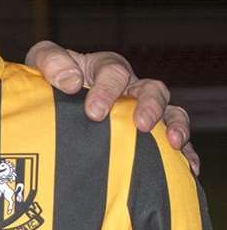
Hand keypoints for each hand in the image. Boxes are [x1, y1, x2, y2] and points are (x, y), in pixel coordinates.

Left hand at [25, 41, 197, 174]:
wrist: (48, 106)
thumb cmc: (47, 81)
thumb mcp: (41, 62)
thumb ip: (51, 61)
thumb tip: (72, 81)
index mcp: (104, 68)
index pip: (114, 71)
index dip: (107, 89)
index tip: (93, 112)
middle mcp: (129, 88)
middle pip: (152, 89)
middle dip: (149, 106)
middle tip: (139, 125)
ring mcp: (142, 111)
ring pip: (172, 112)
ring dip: (176, 126)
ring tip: (173, 143)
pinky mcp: (149, 136)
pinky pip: (176, 142)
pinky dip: (185, 152)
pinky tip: (189, 168)